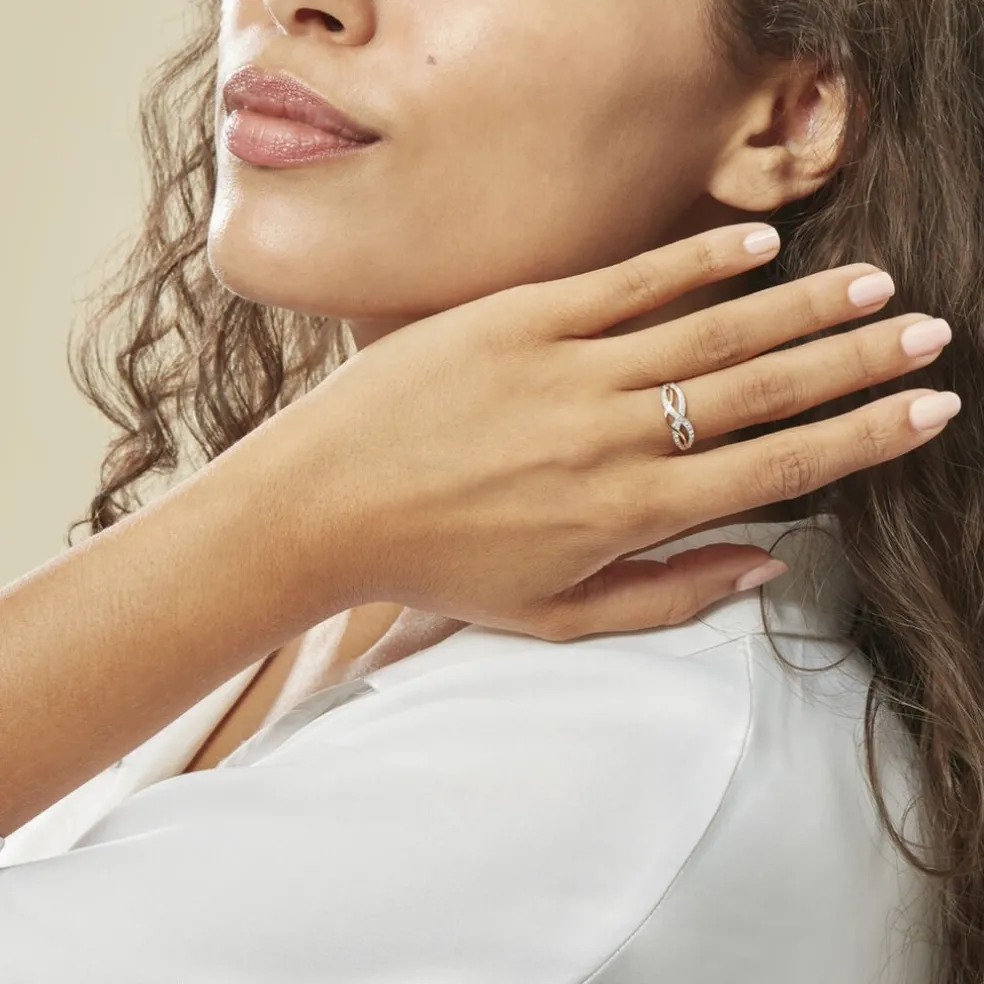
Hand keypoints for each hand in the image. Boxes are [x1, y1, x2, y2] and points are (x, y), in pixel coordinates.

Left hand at [288, 224, 957, 639]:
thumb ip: (669, 595)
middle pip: (764, 389)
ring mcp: (568, 369)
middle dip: (857, 360)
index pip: (778, 468)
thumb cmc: (441, 566)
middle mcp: (615, 436)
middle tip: (925, 332)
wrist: (325, 505)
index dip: (863, 439)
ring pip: (711, 330)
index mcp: (630, 514)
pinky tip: (757, 246)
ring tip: (869, 284)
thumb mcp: (555, 615)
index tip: (925, 411)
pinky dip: (698, 261)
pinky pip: (628, 283)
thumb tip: (768, 561)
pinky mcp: (519, 318)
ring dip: (801, 304)